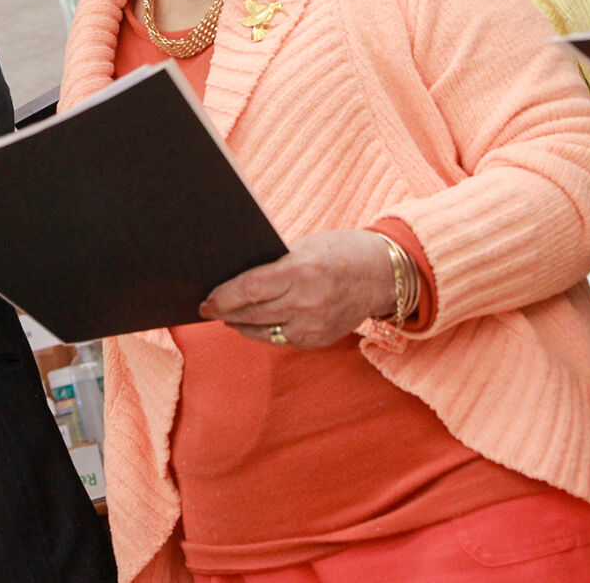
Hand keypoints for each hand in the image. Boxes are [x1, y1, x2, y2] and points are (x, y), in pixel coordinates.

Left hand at [199, 230, 396, 347]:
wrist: (383, 274)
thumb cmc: (340, 251)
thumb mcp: (304, 249)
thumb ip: (274, 267)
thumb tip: (237, 282)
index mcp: (300, 271)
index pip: (249, 290)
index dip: (222, 297)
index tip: (206, 301)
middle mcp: (306, 302)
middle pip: (252, 313)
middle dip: (226, 312)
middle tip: (209, 309)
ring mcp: (314, 326)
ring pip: (263, 332)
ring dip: (242, 325)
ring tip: (229, 316)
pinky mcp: (319, 340)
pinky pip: (282, 339)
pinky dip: (266, 331)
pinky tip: (256, 323)